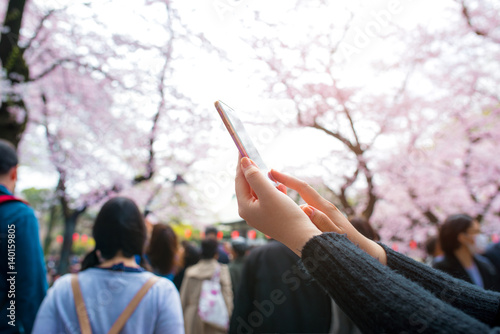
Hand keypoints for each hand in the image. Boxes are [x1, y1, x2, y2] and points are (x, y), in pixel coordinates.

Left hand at [235, 156, 320, 254]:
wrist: (303, 238)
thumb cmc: (286, 217)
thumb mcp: (269, 194)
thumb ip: (255, 177)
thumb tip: (244, 162)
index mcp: (245, 207)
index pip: (239, 180)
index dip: (241, 164)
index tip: (243, 148)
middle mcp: (249, 211)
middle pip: (246, 185)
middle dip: (251, 170)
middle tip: (253, 154)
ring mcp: (259, 215)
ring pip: (257, 191)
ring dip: (262, 179)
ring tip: (267, 169)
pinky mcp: (270, 216)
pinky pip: (267, 198)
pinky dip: (271, 189)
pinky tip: (280, 186)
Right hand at [270, 169, 386, 264]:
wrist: (364, 250)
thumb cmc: (350, 245)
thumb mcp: (335, 236)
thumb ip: (322, 223)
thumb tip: (307, 209)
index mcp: (324, 208)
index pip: (303, 188)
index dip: (288, 179)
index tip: (273, 172)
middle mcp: (323, 207)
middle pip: (300, 190)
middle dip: (284, 182)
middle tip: (265, 178)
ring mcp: (322, 211)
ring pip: (301, 200)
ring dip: (287, 195)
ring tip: (270, 194)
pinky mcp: (322, 218)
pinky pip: (304, 209)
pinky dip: (293, 206)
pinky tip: (285, 211)